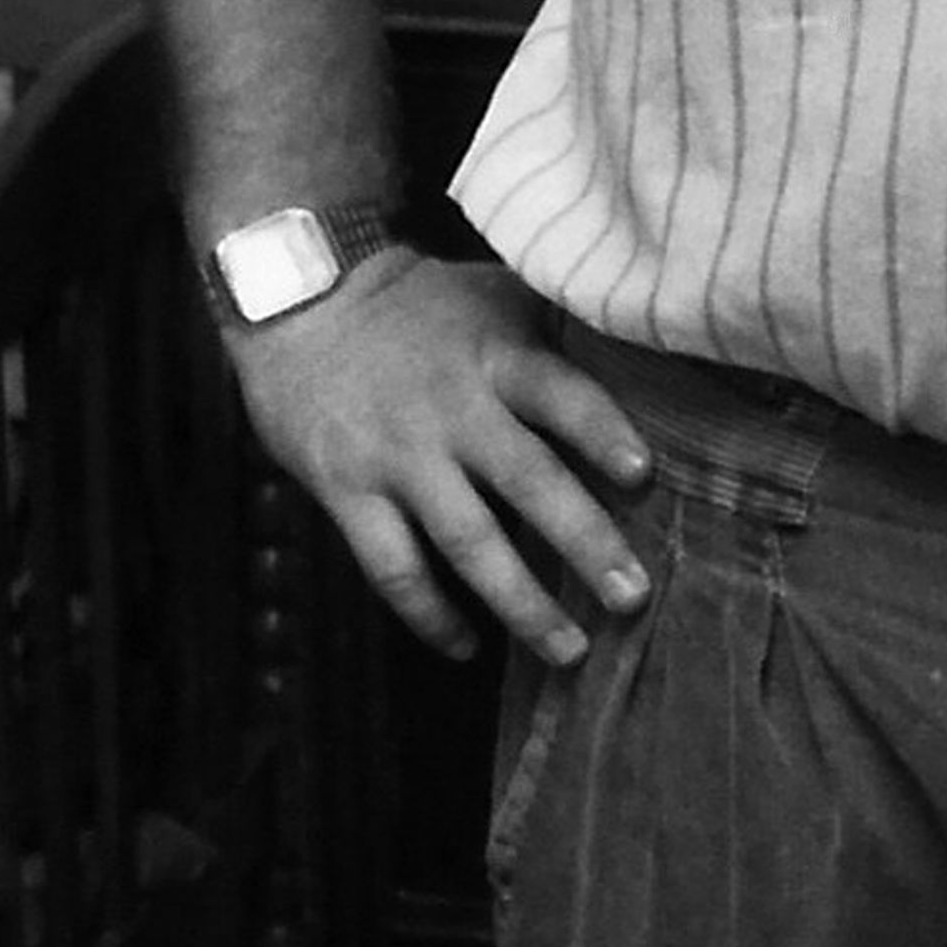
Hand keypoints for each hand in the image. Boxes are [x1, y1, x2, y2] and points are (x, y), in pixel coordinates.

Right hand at [219, 248, 654, 667]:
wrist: (299, 301)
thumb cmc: (420, 304)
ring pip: (467, 543)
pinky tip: (468, 647)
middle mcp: (452, 411)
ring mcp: (398, 457)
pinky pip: (393, 569)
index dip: (601, 433)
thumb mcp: (493, 294)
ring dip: (522, 604)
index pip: (560, 395)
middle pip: (526, 482)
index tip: (643, 476)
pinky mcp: (347, 492)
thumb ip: (558, 329)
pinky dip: (430, 615)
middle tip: (632, 598)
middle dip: (585, 544)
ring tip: (569, 652)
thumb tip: (647, 343)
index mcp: (496, 358)